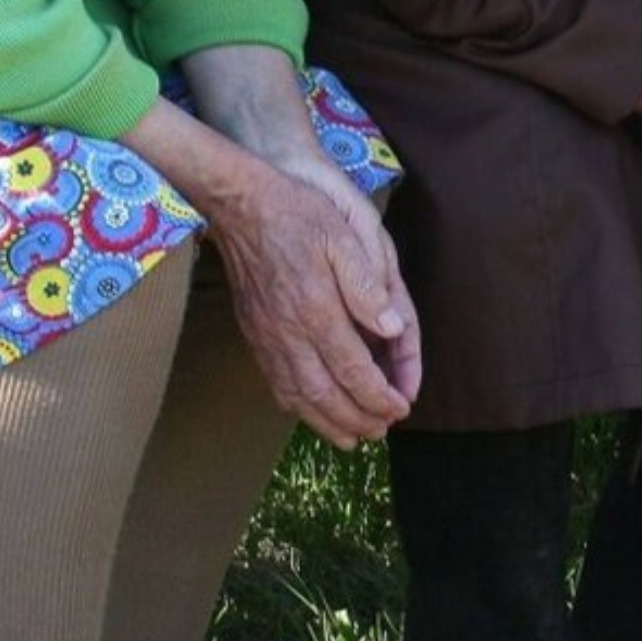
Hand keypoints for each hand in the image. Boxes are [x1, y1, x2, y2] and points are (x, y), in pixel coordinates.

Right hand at [127, 59, 420, 450]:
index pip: (354, 370)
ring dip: (327, 423)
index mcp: (317, 309)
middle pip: (326, 395)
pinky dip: (296, 407)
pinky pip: (274, 383)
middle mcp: (288, 332)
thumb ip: (367, 286)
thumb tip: (393, 330)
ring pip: (297, 397)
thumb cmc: (298, 213)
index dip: (380, 396)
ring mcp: (266, 336)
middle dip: (358, 418)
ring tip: (354, 437)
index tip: (401, 408)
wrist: (240, 203)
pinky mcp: (252, 333)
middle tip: (383, 430)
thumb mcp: (344, 236)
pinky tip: (310, 412)